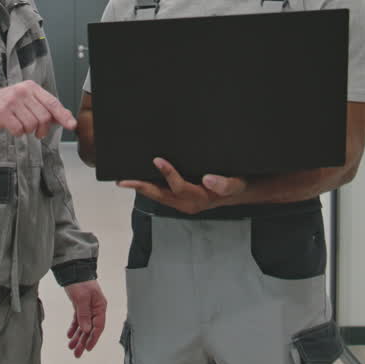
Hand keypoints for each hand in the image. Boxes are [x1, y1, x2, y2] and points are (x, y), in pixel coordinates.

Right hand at [0, 81, 76, 138]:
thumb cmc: (8, 105)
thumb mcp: (29, 101)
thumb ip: (46, 108)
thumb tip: (66, 117)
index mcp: (31, 87)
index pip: (52, 102)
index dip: (63, 115)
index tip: (71, 125)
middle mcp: (22, 91)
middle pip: (44, 117)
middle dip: (42, 129)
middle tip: (38, 132)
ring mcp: (11, 101)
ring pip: (32, 124)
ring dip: (28, 131)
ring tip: (21, 126)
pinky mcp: (2, 112)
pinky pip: (18, 130)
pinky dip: (18, 133)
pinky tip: (12, 127)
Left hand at [63, 280, 106, 357]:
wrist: (73, 270)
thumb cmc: (80, 281)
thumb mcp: (81, 298)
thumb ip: (84, 314)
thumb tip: (86, 329)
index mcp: (100, 306)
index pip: (98, 326)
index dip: (93, 338)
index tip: (87, 348)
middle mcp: (95, 308)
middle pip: (90, 329)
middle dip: (83, 341)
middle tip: (77, 353)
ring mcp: (88, 308)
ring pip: (83, 326)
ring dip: (78, 337)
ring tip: (71, 347)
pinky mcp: (80, 306)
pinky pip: (78, 320)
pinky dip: (74, 328)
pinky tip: (69, 335)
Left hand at [117, 158, 247, 214]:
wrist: (241, 191)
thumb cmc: (237, 184)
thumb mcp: (237, 183)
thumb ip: (225, 184)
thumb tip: (207, 179)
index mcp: (200, 199)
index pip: (179, 187)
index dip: (168, 174)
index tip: (157, 160)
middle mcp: (188, 204)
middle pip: (161, 196)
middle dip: (142, 187)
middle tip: (123, 181)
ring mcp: (183, 203)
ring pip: (158, 196)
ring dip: (142, 189)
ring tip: (125, 181)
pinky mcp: (180, 199)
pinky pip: (162, 194)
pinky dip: (150, 187)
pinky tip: (141, 179)